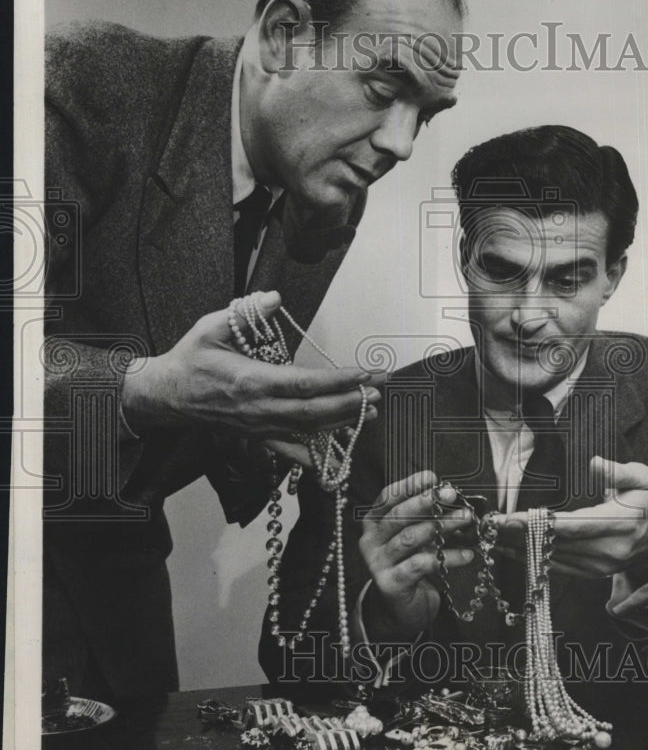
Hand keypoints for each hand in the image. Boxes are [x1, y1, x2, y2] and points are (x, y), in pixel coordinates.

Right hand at [121, 290, 381, 437]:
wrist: (166, 396)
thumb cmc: (190, 360)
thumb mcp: (210, 327)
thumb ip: (245, 313)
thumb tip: (274, 297)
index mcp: (252, 381)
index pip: (305, 383)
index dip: (338, 381)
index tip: (364, 374)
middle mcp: (259, 408)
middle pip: (314, 411)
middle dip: (351, 402)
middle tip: (379, 392)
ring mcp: (259, 426)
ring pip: (308, 429)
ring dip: (342, 421)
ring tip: (372, 412)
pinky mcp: (256, 436)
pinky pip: (290, 448)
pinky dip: (315, 451)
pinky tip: (338, 448)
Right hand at [358, 471, 474, 640]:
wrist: (399, 609)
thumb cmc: (409, 565)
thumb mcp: (415, 538)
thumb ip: (425, 518)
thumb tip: (451, 496)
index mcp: (373, 523)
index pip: (387, 498)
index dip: (409, 485)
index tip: (432, 477)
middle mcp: (370, 541)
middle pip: (398, 516)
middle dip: (426, 502)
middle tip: (451, 493)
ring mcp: (378, 563)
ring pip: (411, 538)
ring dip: (442, 526)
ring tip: (466, 517)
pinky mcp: (391, 584)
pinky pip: (423, 565)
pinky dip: (448, 558)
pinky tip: (468, 554)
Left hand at [494, 457, 647, 585]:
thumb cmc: (644, 502)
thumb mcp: (642, 479)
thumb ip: (620, 472)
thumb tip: (596, 463)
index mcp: (620, 524)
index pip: (573, 526)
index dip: (541, 523)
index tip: (513, 518)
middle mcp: (608, 549)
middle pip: (556, 543)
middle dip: (520, 535)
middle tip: (492, 525)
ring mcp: (599, 566)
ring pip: (552, 558)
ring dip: (520, 548)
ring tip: (492, 537)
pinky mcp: (590, 574)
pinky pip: (556, 568)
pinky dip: (531, 559)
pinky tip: (509, 550)